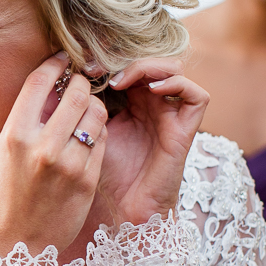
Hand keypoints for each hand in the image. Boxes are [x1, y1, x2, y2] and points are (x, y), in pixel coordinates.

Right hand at [0, 55, 108, 256]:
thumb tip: (51, 85)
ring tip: (86, 111)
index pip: (39, 83)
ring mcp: (68, 163)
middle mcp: (42, 146)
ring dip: (94, 106)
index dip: (54, 63)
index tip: (63, 58)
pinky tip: (89, 136)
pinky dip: (97, 132)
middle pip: (75, 93)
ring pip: (95, 114)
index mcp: (15, 135)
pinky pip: (101, 141)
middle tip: (81, 82)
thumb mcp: (6, 152)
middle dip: (81, 83)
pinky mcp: (87, 179)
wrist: (19, 241)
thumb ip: (27, 120)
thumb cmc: (8, 193)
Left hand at [98, 59, 207, 226]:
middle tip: (97, 67)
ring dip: (147, 66)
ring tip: (120, 80)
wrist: (124, 208)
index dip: (109, 56)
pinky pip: (197, 95)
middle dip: (124, 57)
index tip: (82, 63)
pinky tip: (150, 90)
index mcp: (132, 101)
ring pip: (174, 68)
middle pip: (150, 58)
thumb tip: (68, 73)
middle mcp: (155, 104)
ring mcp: (172, 115)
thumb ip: (87, 103)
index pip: (129, 62)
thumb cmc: (106, 173)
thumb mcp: (90, 130)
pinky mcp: (186, 130)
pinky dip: (177, 84)